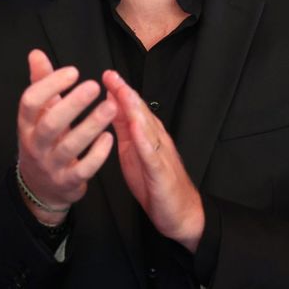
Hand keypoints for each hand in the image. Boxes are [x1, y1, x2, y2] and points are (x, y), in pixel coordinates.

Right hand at [16, 50, 115, 224]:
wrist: (41, 187)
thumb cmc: (43, 141)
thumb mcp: (38, 115)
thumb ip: (40, 83)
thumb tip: (36, 53)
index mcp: (26, 125)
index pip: (30, 102)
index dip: (49, 85)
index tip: (73, 71)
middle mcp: (35, 145)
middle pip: (50, 124)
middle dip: (72, 104)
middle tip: (94, 85)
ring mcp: (51, 165)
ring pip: (69, 146)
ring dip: (91, 126)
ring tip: (111, 107)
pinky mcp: (68, 181)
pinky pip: (83, 169)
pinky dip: (97, 154)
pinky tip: (110, 137)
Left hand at [103, 70, 203, 251]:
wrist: (181, 213)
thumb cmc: (155, 183)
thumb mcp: (132, 152)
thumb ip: (124, 130)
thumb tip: (111, 107)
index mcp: (147, 135)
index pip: (133, 108)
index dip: (121, 91)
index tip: (107, 75)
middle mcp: (156, 140)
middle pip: (140, 112)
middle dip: (125, 92)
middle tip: (111, 75)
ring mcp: (161, 154)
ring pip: (147, 128)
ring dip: (134, 109)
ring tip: (122, 92)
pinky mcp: (161, 172)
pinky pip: (152, 154)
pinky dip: (144, 139)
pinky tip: (135, 128)